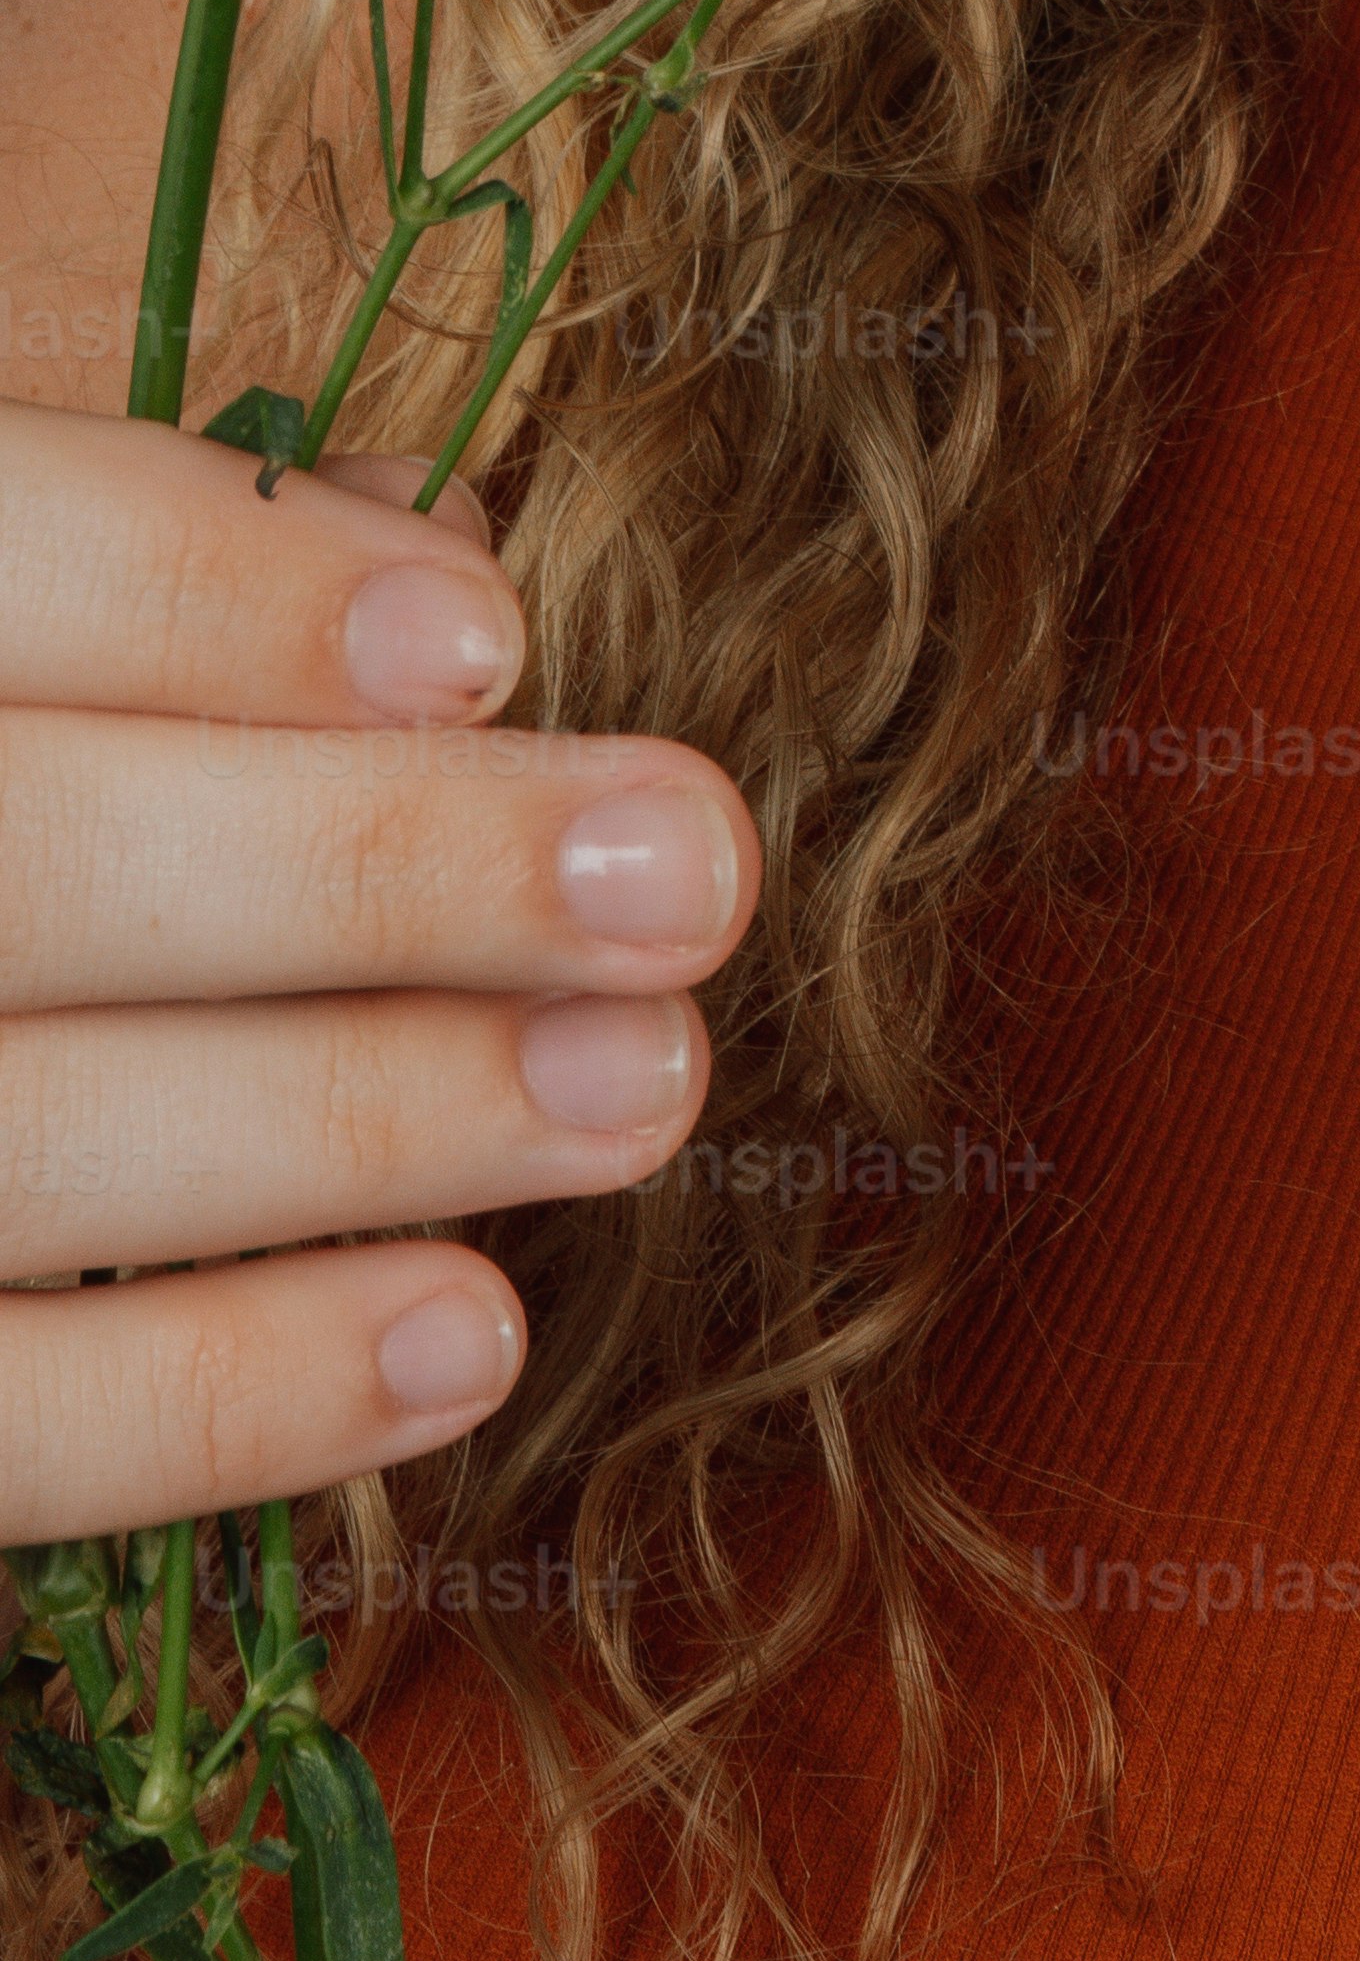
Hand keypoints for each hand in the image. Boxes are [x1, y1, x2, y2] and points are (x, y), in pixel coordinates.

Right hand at [0, 401, 755, 1547]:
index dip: (233, 600)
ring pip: (41, 1146)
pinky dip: (240, 1393)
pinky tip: (476, 1332)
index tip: (492, 644)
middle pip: (57, 868)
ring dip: (383, 1116)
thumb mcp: (5, 614)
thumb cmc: (1, 768)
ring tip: (649, 1081)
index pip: (2, 567)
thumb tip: (447, 567)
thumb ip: (170, 579)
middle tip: (689, 879)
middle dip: (396, 871)